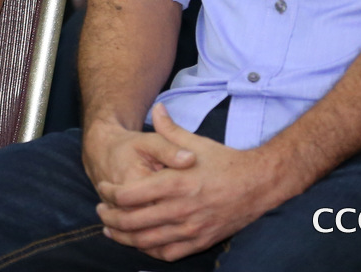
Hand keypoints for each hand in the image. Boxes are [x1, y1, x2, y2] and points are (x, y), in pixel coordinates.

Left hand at [95, 104, 296, 261]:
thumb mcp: (196, 142)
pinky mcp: (201, 241)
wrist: (259, 184)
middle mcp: (181, 209)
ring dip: (124, 237)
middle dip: (110, 218)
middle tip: (101, 211)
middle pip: (132, 222)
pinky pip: (168, 253)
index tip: (104, 188)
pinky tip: (141, 243)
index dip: (111, 194)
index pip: (129, 195)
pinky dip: (150, 251)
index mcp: (176, 183)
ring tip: (111, 230)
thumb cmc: (225, 161)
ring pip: (147, 242)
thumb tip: (155, 107)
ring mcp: (191, 228)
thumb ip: (170, 129)